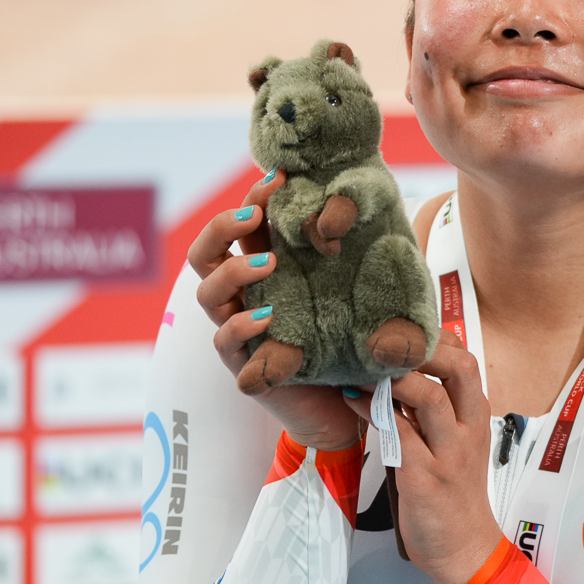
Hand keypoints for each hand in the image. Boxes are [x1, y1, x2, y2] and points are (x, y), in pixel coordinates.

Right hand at [188, 172, 360, 450]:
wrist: (354, 406)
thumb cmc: (356, 342)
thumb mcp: (361, 293)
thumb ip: (363, 258)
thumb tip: (376, 208)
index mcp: (268, 271)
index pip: (244, 227)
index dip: (254, 198)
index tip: (279, 176)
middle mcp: (245, 297)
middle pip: (207, 252)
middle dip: (224, 226)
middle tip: (256, 215)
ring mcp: (240, 330)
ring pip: (207, 292)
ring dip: (234, 271)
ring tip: (269, 263)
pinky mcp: (247, 365)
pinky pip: (225, 341)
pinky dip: (242, 325)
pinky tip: (267, 316)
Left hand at [344, 333, 500, 583]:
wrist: (466, 549)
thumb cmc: (454, 496)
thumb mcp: (453, 446)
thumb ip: (432, 413)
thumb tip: (396, 377)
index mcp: (475, 419)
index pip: (466, 360)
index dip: (436, 337)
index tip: (402, 329)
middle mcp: (467, 431)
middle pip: (459, 368)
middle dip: (424, 346)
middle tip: (386, 341)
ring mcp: (448, 454)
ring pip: (430, 397)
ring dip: (394, 376)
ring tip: (363, 366)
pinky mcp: (424, 478)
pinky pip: (398, 434)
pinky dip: (372, 411)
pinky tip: (351, 400)